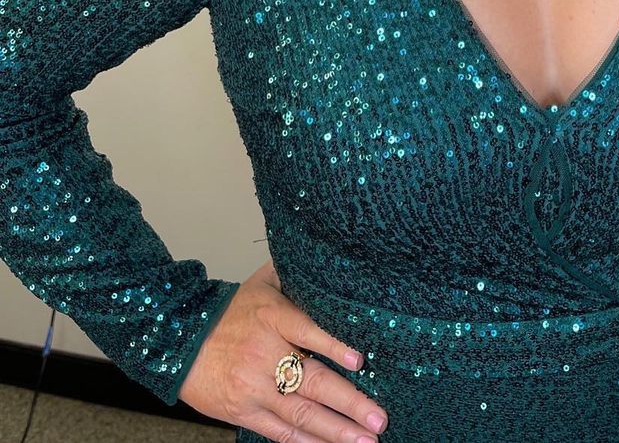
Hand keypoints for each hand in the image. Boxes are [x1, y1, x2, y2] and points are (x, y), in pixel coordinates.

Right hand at [178, 259, 388, 441]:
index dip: (333, 346)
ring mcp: (255, 387)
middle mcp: (265, 354)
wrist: (179, 339)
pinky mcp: (243, 411)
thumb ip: (293, 274)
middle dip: (350, 402)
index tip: (360, 360)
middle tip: (379, 418)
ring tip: (365, 439)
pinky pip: (279, 432)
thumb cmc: (228, 311)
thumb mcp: (262, 283)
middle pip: (313, 381)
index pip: (307, 330)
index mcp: (272, 317)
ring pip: (301, 413)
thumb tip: (323, 255)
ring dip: (336, 430)